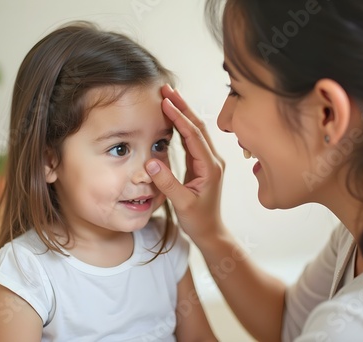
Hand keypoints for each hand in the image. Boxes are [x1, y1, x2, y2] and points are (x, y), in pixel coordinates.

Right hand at [146, 84, 224, 243]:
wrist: (210, 230)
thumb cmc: (198, 220)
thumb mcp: (182, 203)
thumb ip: (167, 183)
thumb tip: (150, 161)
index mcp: (210, 167)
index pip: (193, 136)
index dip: (179, 118)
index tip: (165, 102)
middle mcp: (212, 160)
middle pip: (198, 126)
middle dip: (182, 106)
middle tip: (166, 89)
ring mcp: (208, 160)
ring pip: (196, 130)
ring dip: (183, 112)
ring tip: (168, 97)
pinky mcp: (202, 163)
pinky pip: (192, 139)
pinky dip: (182, 125)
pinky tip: (172, 116)